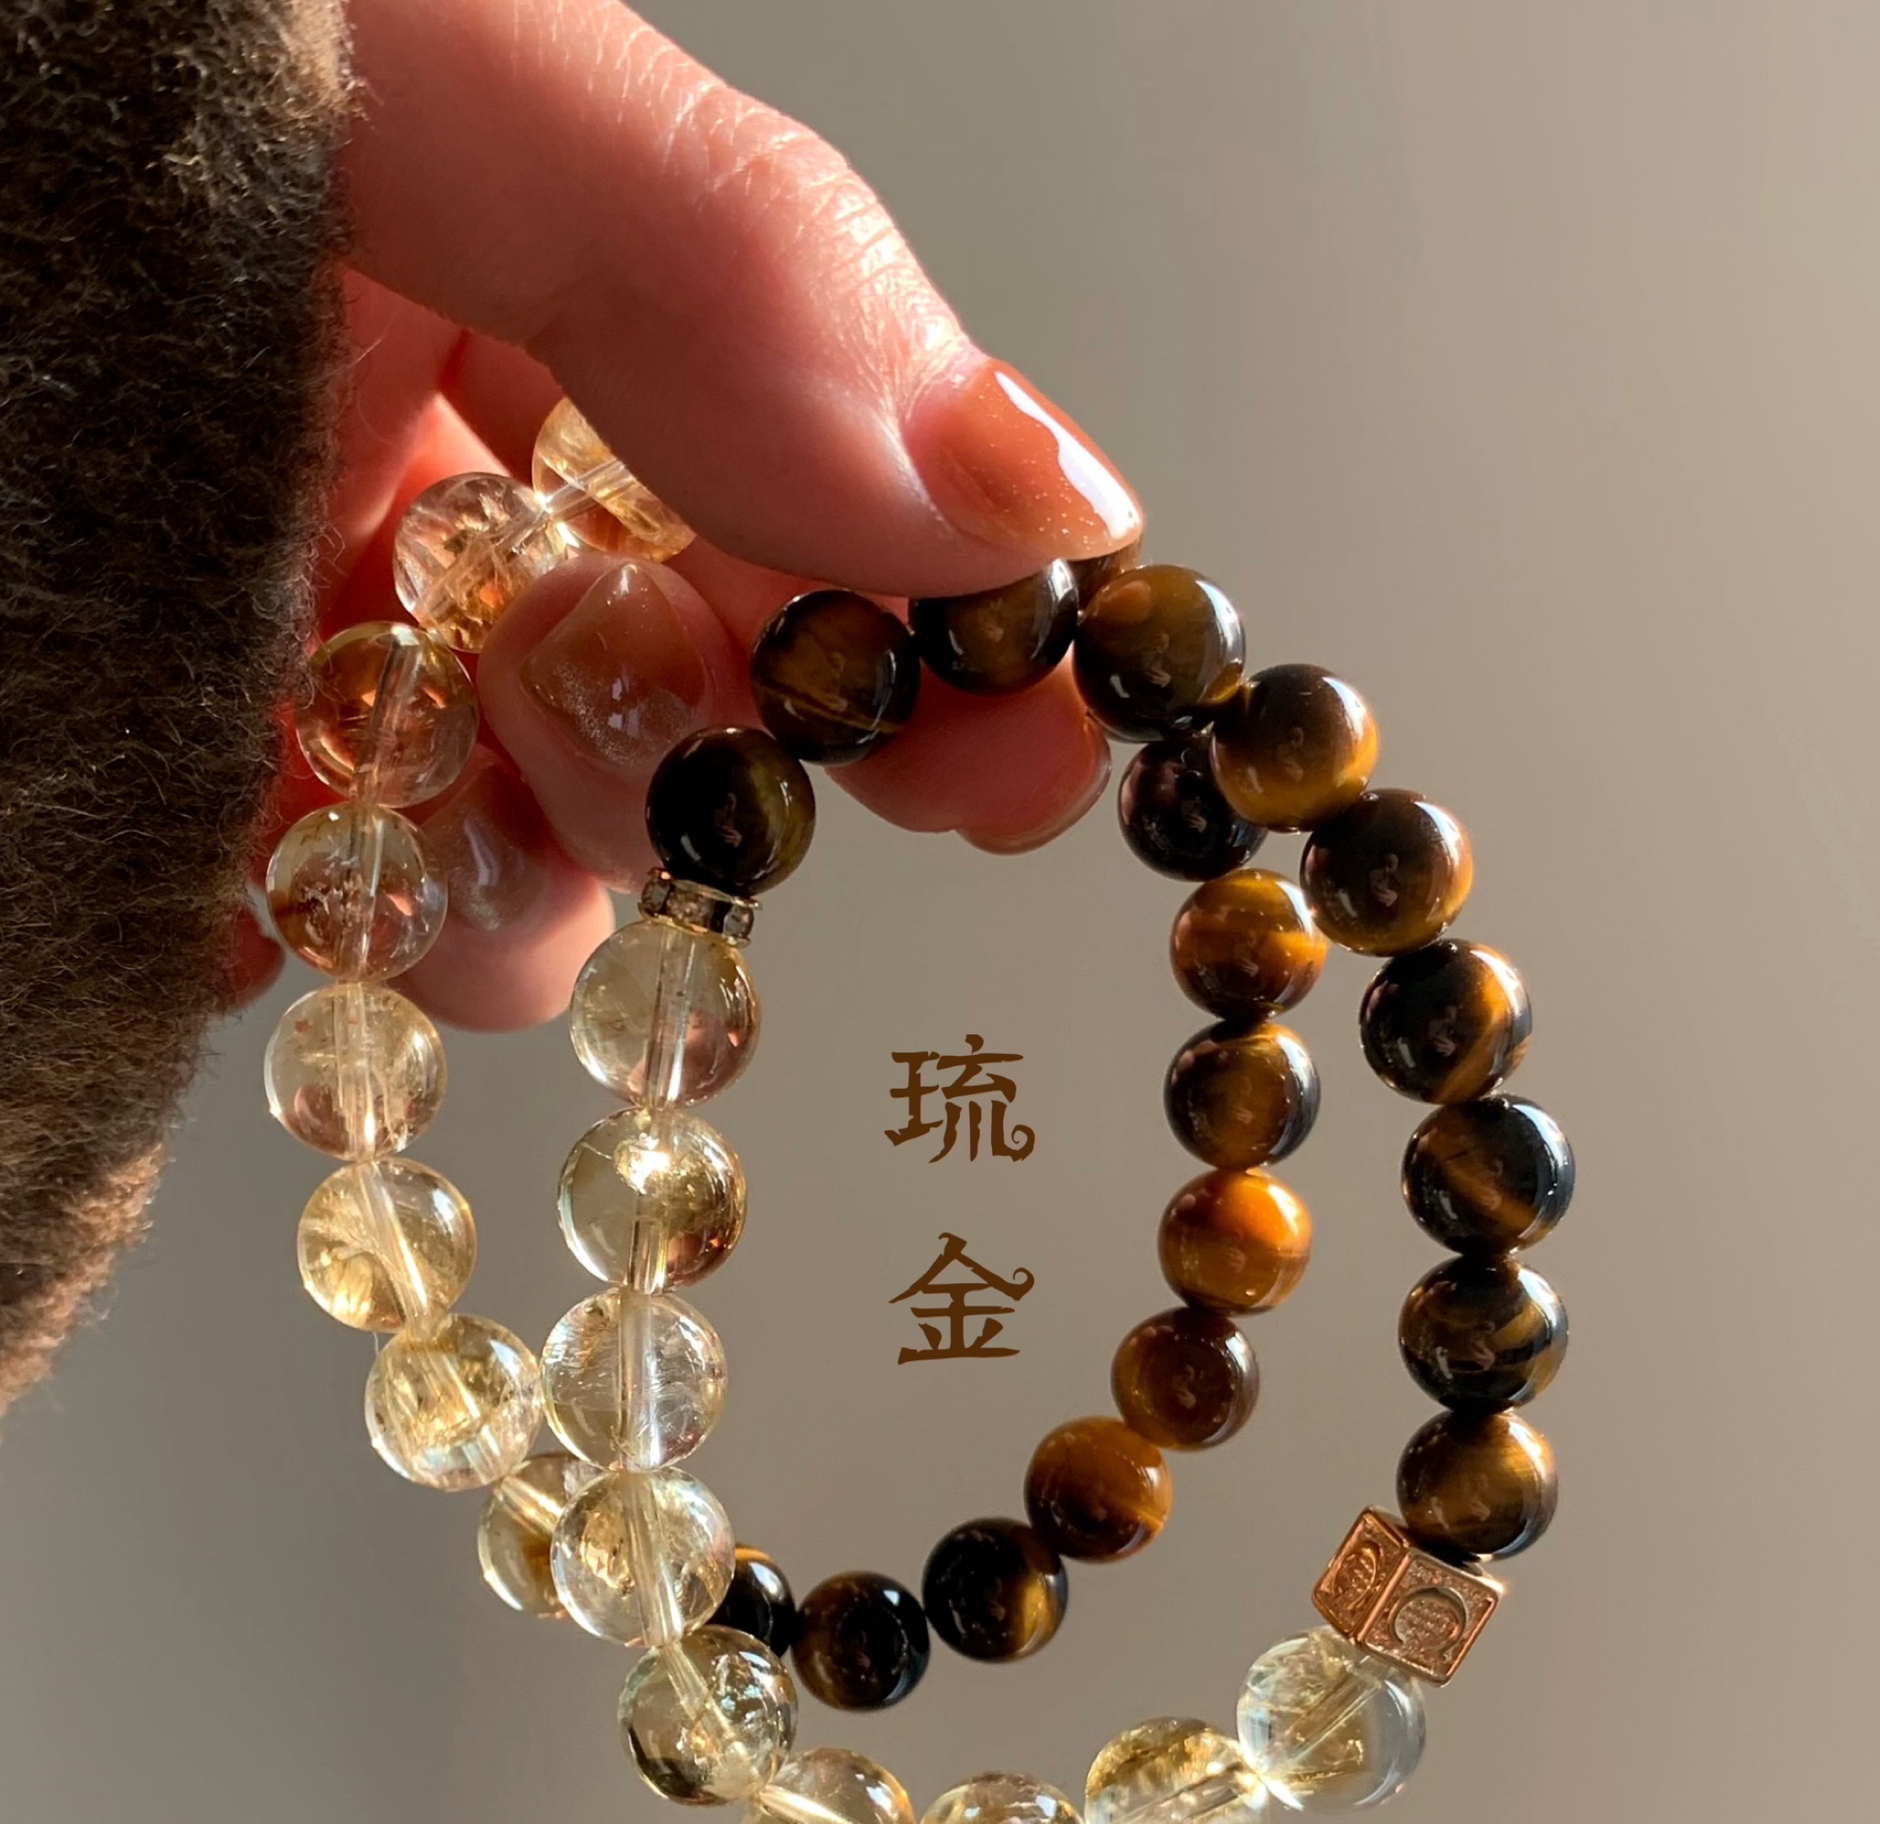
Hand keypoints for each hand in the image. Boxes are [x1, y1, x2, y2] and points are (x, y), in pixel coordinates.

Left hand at [240, 0, 1140, 1029]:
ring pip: (500, 868)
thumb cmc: (89, 75)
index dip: (918, 647)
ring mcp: (271, 644)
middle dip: (701, 755)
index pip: (796, 512)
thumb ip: (744, 262)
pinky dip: (304, 945)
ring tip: (409, 752)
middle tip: (687, 737)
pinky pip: (279, 933)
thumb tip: (1048, 492)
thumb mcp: (460, 71)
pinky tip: (258, 868)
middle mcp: (416, 482)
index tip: (1014, 756)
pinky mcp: (137, 773)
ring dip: (513, 878)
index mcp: (527, 293)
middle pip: (669, 721)